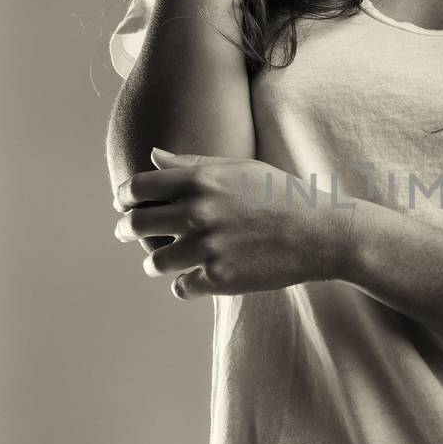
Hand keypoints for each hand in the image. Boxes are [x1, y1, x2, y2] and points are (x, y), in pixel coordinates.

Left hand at [112, 147, 357, 299]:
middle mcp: (198, 213)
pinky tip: (194, 279)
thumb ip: (192, 162)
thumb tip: (152, 155)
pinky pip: (181, 288)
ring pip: (154, 262)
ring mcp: (208, 248)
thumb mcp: (238, 167)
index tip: (124, 204)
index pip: (138, 188)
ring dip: (155, 262)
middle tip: (126, 233)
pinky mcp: (220, 278)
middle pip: (136, 225)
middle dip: (125, 230)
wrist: (319, 233)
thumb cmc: (280, 194)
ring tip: (164, 260)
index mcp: (201, 181)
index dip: (123, 197)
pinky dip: (184, 285)